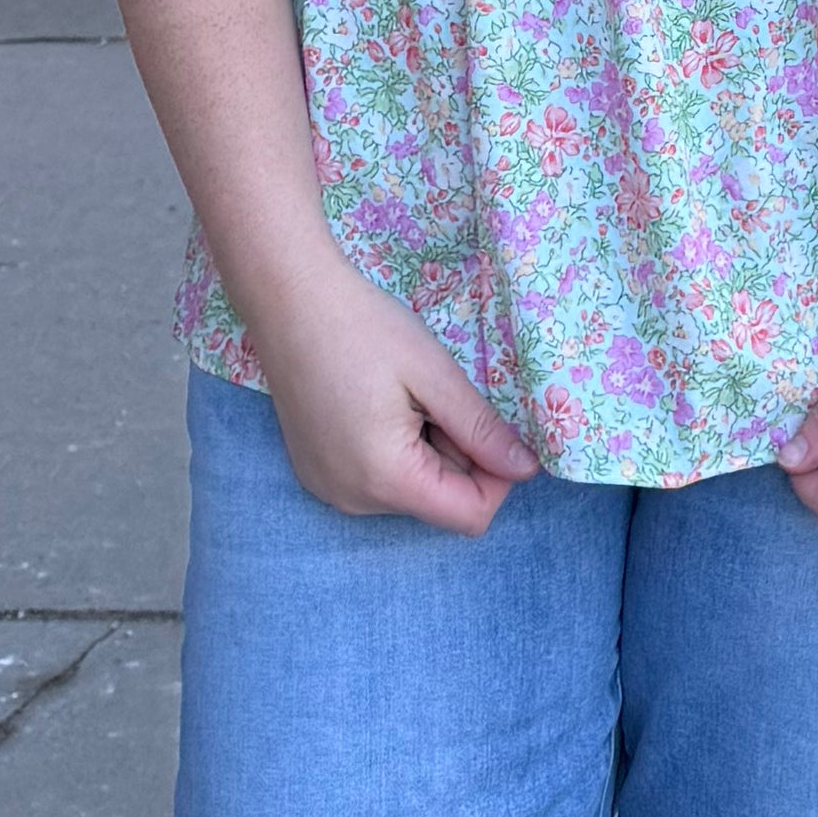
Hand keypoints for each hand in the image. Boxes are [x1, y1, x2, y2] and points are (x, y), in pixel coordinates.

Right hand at [245, 254, 539, 535]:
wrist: (289, 300)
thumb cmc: (364, 328)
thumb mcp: (435, 374)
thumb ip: (482, 430)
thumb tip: (528, 471)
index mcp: (386, 480)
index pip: (472, 516)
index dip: (497, 474)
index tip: (485, 422)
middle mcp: (354, 501)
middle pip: (440, 502)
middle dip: (457, 455)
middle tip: (433, 397)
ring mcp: (329, 490)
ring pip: (411, 491)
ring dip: (426, 451)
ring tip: (402, 397)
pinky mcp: (317, 474)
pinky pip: (378, 481)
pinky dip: (394, 451)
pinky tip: (377, 404)